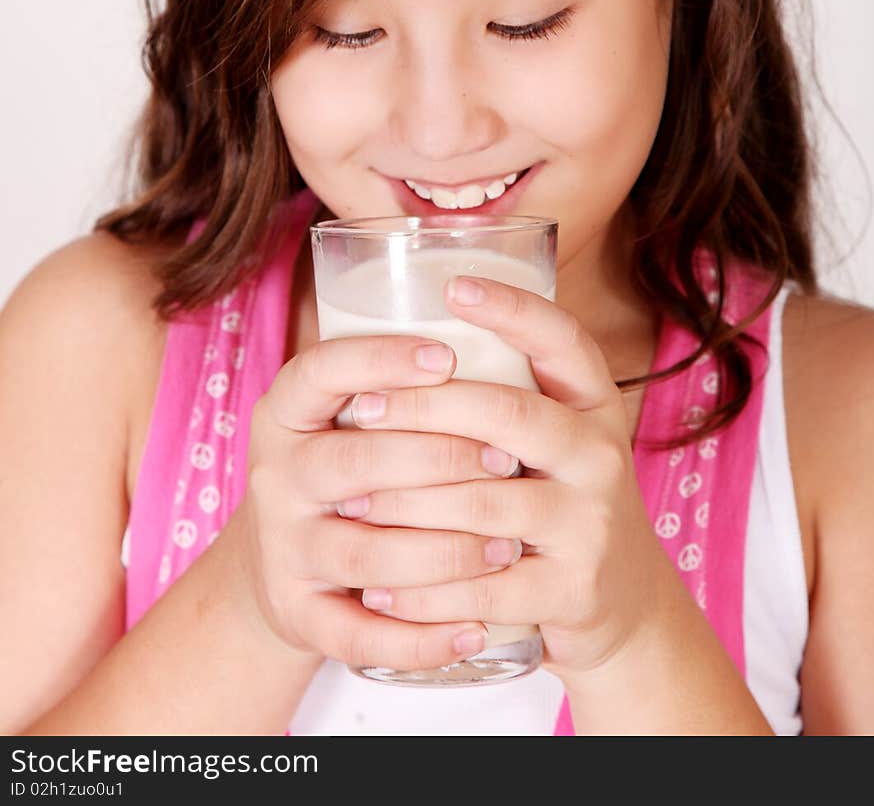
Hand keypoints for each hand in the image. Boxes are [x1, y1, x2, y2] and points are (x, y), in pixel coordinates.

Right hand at [238, 332, 522, 670]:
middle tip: (512, 460)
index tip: (447, 353)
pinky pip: (361, 636)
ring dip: (445, 550)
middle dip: (440, 459)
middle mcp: (276, 477)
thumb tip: (502, 321)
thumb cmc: (345, 468)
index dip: (382, 359)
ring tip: (509, 543)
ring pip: (366, 553)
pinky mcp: (297, 615)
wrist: (281, 566)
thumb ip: (400, 379)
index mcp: (285, 412)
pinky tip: (477, 628)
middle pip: (355, 463)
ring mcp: (283, 549)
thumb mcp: (345, 414)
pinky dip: (423, 638)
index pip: (322, 371)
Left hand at [337, 275, 670, 678]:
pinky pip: (485, 588)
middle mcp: (600, 455)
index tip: (454, 286)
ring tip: (350, 503)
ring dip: (407, 503)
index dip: (513, 308)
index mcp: (592, 403)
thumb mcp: (555, 435)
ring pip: (484, 504)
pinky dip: (424, 591)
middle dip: (425, 408)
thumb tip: (398, 328)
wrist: (623, 600)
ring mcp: (591, 524)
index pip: (562, 338)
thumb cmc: (558, 497)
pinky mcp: (574, 590)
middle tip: (360, 409)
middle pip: (508, 413)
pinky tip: (377, 589)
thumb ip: (502, 390)